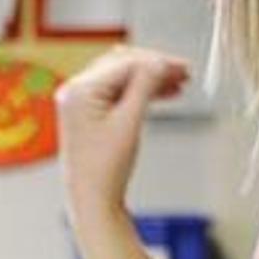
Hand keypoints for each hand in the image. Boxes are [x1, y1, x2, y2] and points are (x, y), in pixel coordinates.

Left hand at [55, 47, 188, 217]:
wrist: (93, 197)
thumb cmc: (105, 167)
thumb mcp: (130, 121)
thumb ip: (145, 86)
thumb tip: (160, 61)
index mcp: (80, 90)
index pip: (124, 63)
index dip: (158, 62)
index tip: (184, 66)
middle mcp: (75, 91)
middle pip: (121, 65)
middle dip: (154, 67)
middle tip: (184, 72)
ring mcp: (79, 101)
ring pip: (121, 78)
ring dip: (150, 78)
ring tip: (179, 83)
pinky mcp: (87, 112)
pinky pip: (116, 92)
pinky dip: (140, 92)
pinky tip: (164, 93)